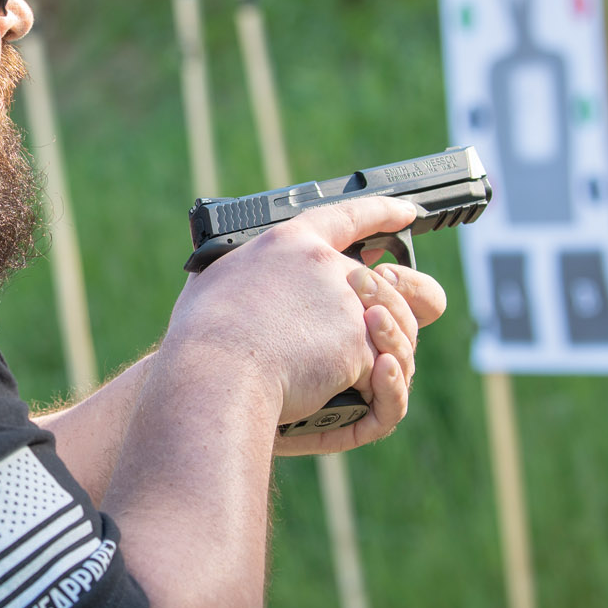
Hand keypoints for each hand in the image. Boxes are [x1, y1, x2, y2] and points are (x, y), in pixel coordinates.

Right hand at [160, 196, 445, 449]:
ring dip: (389, 353)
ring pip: (396, 327)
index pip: (347, 216)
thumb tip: (236, 277)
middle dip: (393, 313)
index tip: (406, 212)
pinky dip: (378, 389)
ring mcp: (347, 305)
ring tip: (372, 376)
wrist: (216, 375)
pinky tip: (366, 396)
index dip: (382, 212)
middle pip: (385, 285)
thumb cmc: (201, 337)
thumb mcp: (212, 281)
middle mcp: (326, 266)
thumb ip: (240, 271)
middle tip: (380, 339)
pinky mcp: (358, 346)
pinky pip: (385, 370)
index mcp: (289, 243)